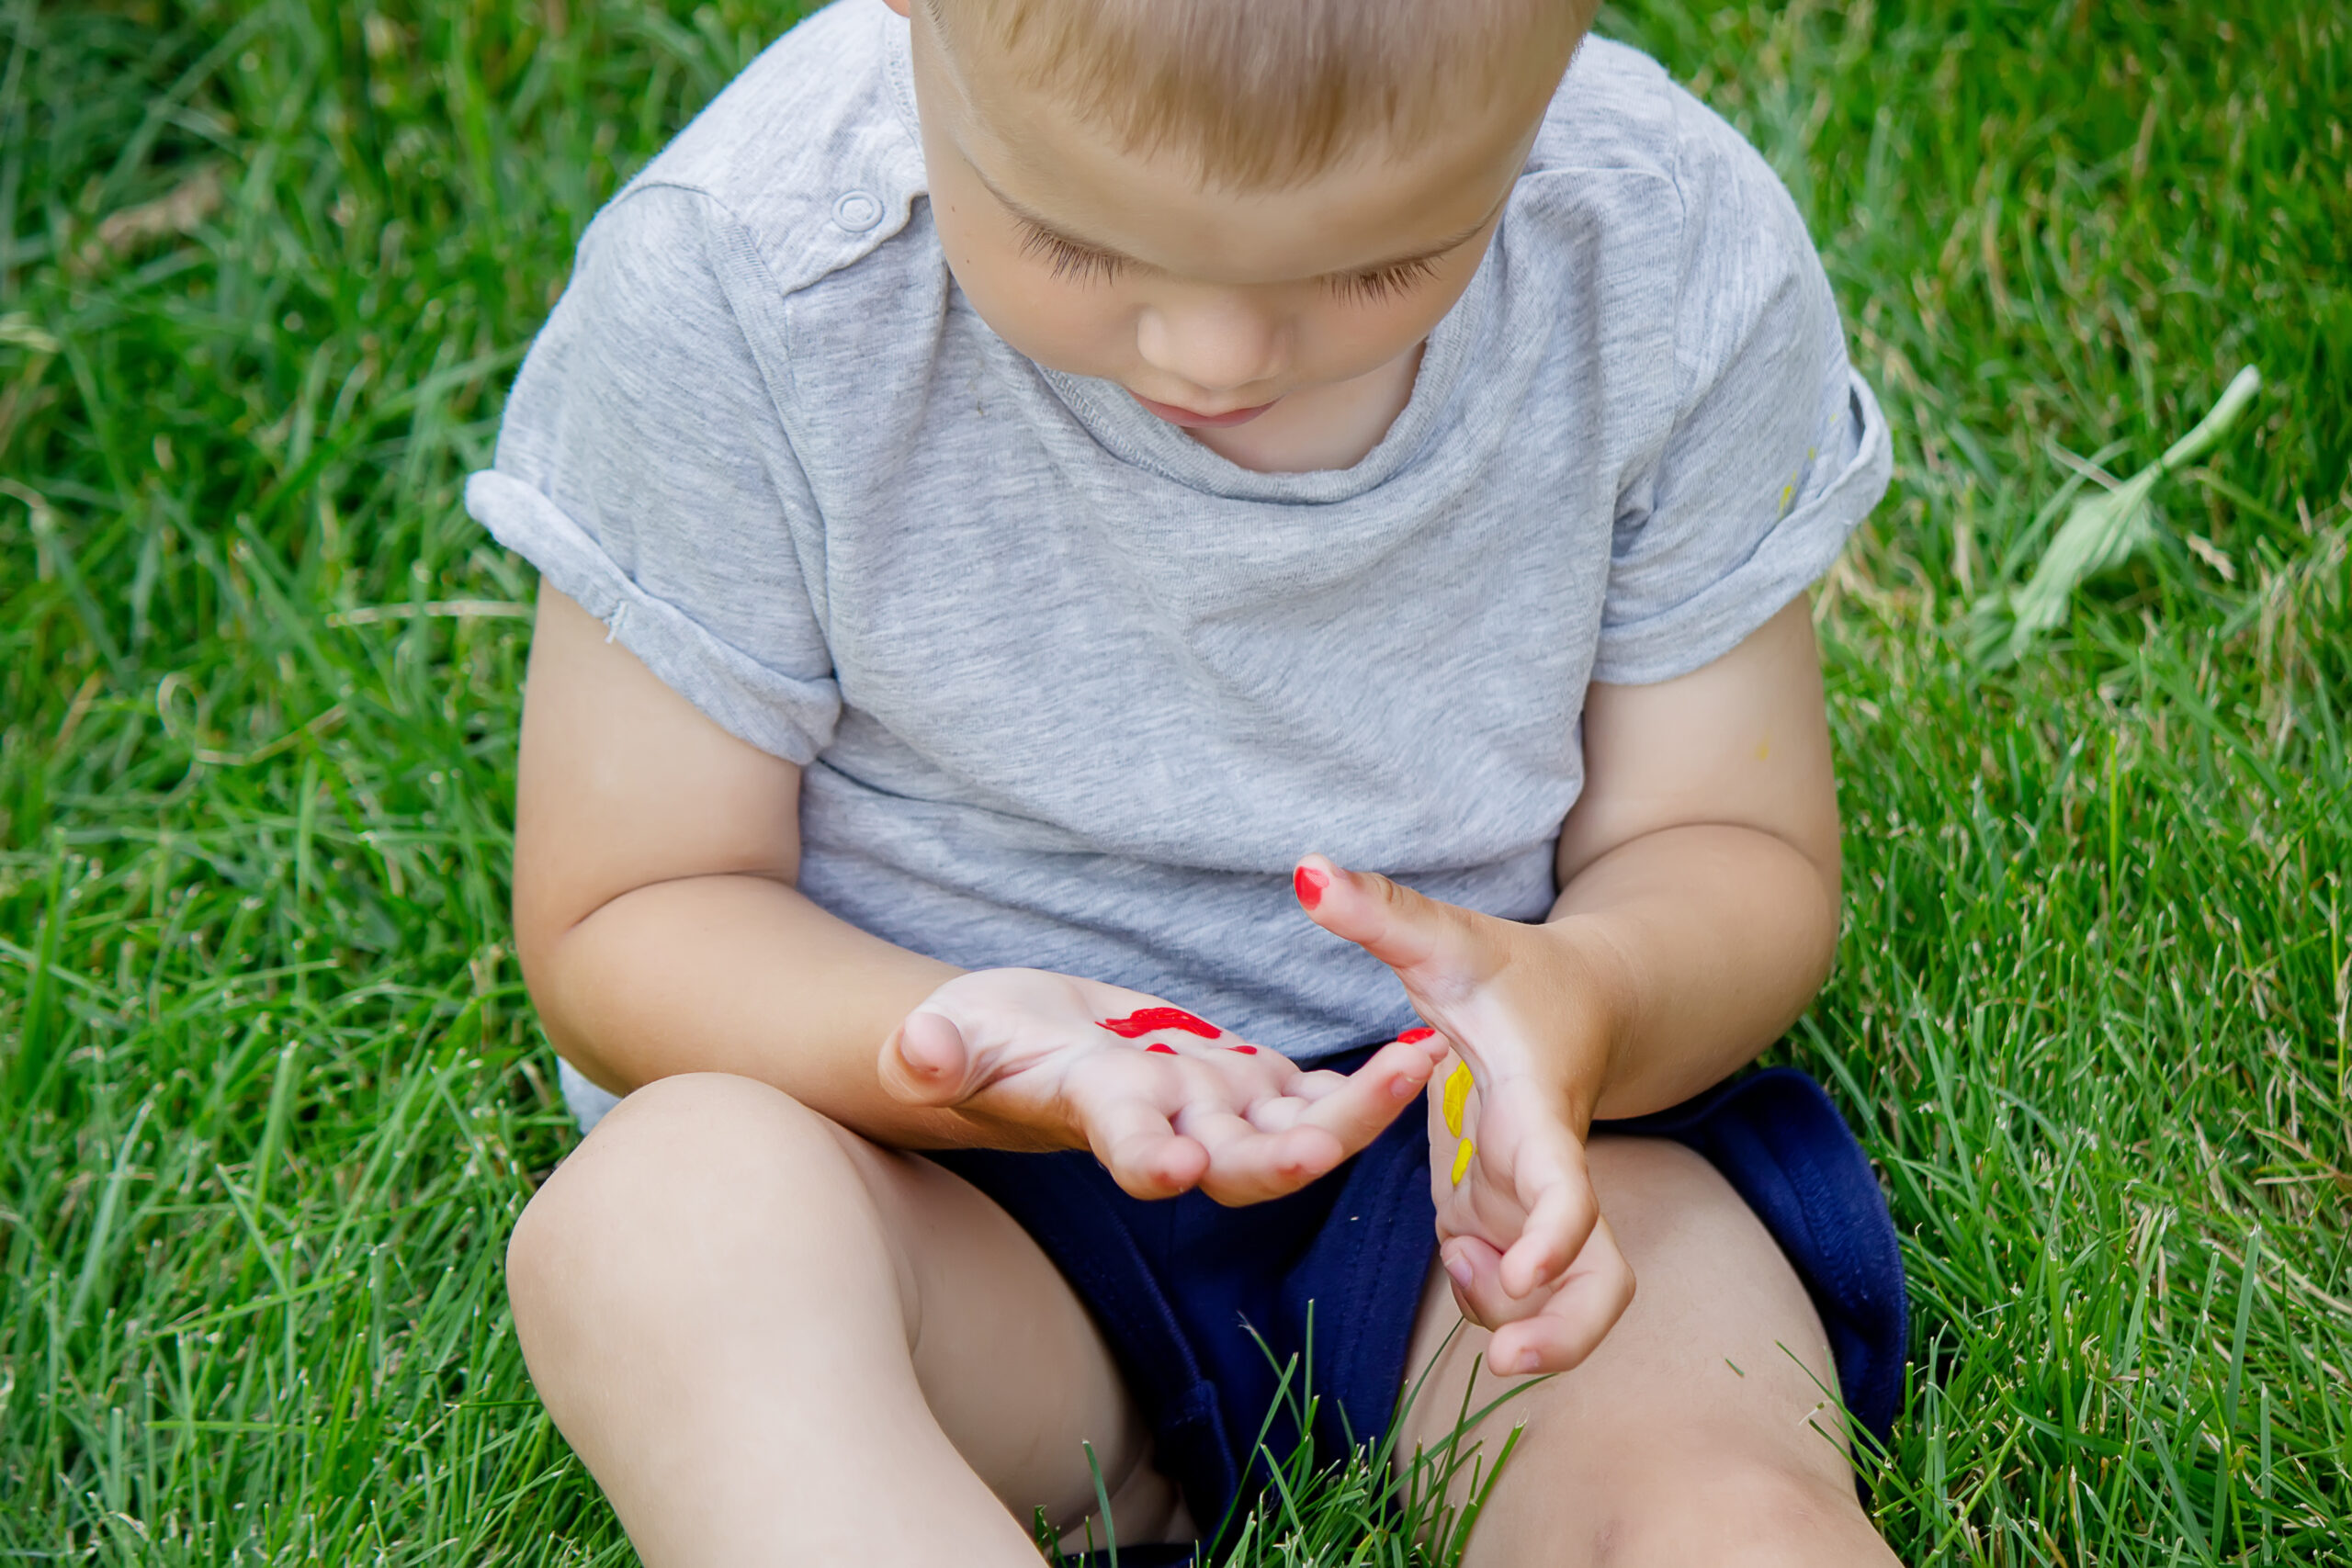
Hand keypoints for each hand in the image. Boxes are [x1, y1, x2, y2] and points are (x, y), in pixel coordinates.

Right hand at [879, 968, 1436, 1204]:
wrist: (1015, 1046)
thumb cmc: (967, 1044)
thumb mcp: (945, 1038)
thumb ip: (936, 1053)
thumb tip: (912, 1048)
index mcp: (1098, 1115)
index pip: (1127, 1144)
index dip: (1151, 1156)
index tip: (1176, 1162)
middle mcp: (1168, 1127)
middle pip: (1241, 1157)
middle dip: (1299, 1148)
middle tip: (1353, 1125)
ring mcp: (1211, 1109)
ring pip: (1296, 1127)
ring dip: (1360, 1106)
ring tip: (1421, 1063)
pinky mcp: (1241, 1083)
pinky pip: (1312, 1094)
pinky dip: (1364, 1080)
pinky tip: (1421, 1053)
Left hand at [1292, 856, 1637, 1375]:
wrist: (1580, 1000)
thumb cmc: (1510, 970)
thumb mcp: (1443, 937)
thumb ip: (1379, 908)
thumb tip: (1304, 867)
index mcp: (1537, 1110)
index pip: (1567, 1185)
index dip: (1553, 1236)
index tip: (1520, 1277)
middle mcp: (1547, 1170)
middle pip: (1600, 1279)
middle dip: (1568, 1335)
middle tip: (1507, 1363)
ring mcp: (1530, 1202)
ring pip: (1562, 1296)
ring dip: (1515, 1318)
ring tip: (1463, 1274)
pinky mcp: (1505, 1214)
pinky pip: (1509, 1284)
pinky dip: (1489, 1297)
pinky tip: (1460, 1260)